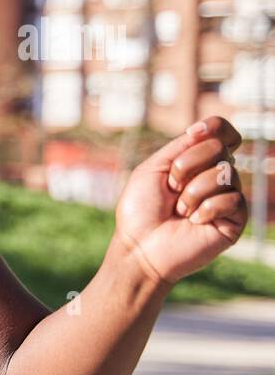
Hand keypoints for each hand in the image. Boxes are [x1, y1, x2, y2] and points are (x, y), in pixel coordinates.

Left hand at [113, 115, 248, 286]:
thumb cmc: (140, 211)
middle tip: (171, 189)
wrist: (140, 247)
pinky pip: (231, 199)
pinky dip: (206, 209)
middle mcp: (217, 176)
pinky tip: (194, 223)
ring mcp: (228, 196)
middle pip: (219, 148)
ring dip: (191, 192)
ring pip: (224, 173)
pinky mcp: (236, 219)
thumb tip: (205, 129)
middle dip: (186, 166)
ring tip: (180, 211)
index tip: (195, 132)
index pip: (222, 133)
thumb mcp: (153, 169)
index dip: (216, 127)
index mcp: (197, 162)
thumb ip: (180, 147)